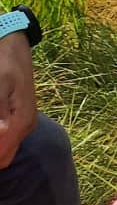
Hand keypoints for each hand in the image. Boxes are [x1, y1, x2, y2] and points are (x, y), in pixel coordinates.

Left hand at [0, 30, 37, 172]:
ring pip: (5, 149)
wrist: (13, 45)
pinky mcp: (21, 118)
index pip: (1, 158)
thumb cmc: (3, 64)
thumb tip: (1, 134)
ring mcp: (25, 123)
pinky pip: (7, 138)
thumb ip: (0, 115)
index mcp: (21, 122)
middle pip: (3, 158)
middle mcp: (26, 127)